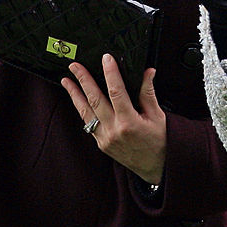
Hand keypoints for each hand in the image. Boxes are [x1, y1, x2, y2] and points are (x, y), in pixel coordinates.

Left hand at [61, 54, 166, 185]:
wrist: (155, 168)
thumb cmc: (160, 142)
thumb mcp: (158, 116)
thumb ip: (148, 93)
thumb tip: (148, 72)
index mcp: (130, 122)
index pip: (116, 91)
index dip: (110, 73)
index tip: (106, 59)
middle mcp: (114, 130)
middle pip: (94, 99)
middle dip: (83, 80)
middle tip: (75, 66)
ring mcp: (105, 138)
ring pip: (85, 112)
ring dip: (74, 94)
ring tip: (66, 80)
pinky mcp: (101, 143)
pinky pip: (88, 123)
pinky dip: (82, 109)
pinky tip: (77, 99)